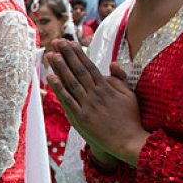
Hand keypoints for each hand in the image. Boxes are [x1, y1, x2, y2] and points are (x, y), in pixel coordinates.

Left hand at [45, 40, 147, 164]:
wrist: (129, 141)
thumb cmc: (131, 118)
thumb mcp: (130, 95)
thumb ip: (119, 79)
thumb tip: (112, 64)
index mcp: (107, 88)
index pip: (89, 66)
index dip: (78, 54)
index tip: (70, 43)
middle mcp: (96, 94)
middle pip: (79, 71)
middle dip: (67, 55)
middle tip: (57, 41)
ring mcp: (88, 106)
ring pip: (71, 83)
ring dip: (60, 68)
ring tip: (51, 54)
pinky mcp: (81, 118)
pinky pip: (68, 101)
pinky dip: (59, 89)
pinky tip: (51, 78)